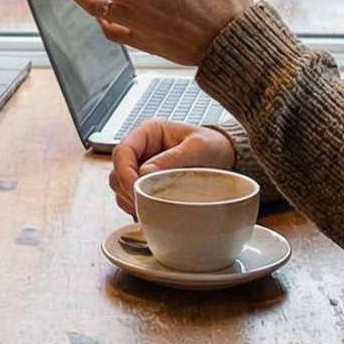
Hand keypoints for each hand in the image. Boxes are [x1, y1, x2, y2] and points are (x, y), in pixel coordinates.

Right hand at [109, 120, 236, 216]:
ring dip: (129, 199)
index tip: (134, 189)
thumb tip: (144, 172)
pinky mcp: (147, 183)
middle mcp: (141, 149)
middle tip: (142, 203)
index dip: (124, 172)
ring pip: (120, 185)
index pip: (122, 151)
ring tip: (146, 208)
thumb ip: (172, 158)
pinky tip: (149, 211)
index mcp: (148, 132)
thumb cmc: (214, 145)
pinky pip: (131, 197)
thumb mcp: (198, 147)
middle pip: (117, 170)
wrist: (226, 156)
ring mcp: (142, 166)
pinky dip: (136, 206)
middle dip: (126, 189)